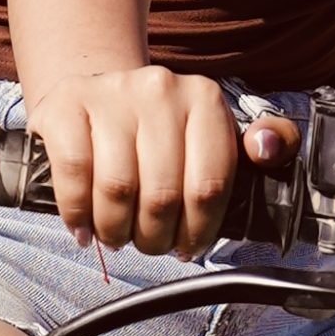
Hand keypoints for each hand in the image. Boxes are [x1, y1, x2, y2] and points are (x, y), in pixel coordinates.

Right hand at [27, 66, 298, 261]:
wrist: (97, 95)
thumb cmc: (162, 132)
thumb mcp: (215, 136)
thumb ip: (265, 144)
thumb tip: (268, 148)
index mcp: (205, 99)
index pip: (209, 185)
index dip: (198, 231)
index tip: (187, 247)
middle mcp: (161, 89)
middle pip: (163, 194)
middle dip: (155, 237)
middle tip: (149, 244)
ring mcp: (111, 94)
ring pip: (118, 189)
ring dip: (116, 231)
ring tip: (117, 237)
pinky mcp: (66, 106)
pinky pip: (73, 173)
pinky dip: (77, 213)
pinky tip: (83, 227)